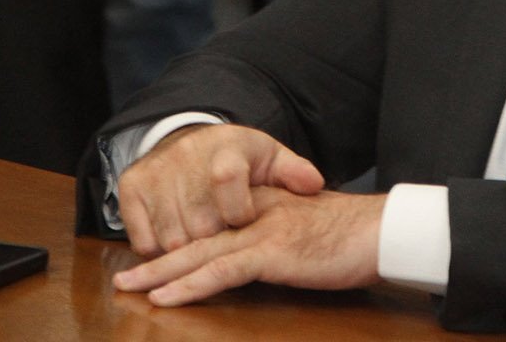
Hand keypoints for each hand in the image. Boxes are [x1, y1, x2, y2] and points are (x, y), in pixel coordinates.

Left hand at [113, 187, 385, 305]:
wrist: (380, 230)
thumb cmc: (355, 234)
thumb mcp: (313, 228)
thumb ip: (285, 237)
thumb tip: (269, 260)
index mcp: (266, 207)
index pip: (215, 223)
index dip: (182, 240)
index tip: (155, 256)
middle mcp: (257, 215)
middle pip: (198, 238)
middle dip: (159, 259)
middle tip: (125, 276)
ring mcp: (262, 233)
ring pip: (200, 253)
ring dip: (161, 273)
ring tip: (130, 287)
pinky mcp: (271, 253)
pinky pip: (221, 270)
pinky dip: (189, 285)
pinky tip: (166, 298)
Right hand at [116, 124, 324, 257]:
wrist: (189, 141)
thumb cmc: (239, 158)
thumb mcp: (270, 158)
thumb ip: (294, 172)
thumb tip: (314, 184)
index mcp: (224, 146)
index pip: (227, 178)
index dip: (239, 211)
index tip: (244, 219)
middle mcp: (184, 155)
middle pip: (200, 222)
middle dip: (217, 238)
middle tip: (225, 236)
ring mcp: (154, 172)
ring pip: (172, 238)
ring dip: (190, 248)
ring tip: (204, 236)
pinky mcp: (130, 188)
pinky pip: (143, 241)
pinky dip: (161, 250)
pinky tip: (179, 236)